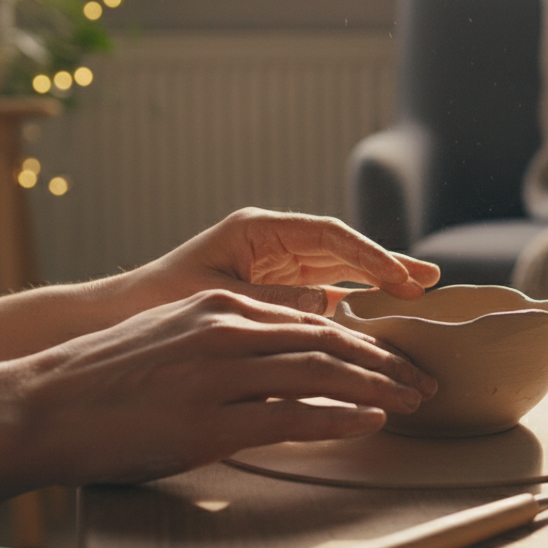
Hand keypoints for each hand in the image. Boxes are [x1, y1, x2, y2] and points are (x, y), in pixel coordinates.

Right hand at [11, 289, 437, 485]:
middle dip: (384, 362)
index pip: (313, 322)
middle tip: (422, 380)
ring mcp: (218, 374)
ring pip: (321, 374)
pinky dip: (338, 418)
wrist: (40, 405)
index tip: (396, 358)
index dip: (364, 341)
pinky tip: (369, 420)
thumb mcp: (175, 336)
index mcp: (221, 308)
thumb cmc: (107, 378)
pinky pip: (292, 415)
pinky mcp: (207, 420)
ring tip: (411, 401)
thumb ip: (230, 339)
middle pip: (330, 342)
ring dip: (376, 388)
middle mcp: (226, 331)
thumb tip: (283, 354)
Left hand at [125, 208, 440, 316]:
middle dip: (386, 265)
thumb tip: (328, 304)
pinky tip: (379, 318)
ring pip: (340, 271)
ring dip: (377, 283)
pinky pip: (325, 295)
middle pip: (343, 251)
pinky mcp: (275, 292)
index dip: (368, 255)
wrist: (119, 317)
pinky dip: (353, 304)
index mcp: (257, 230)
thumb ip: (273, 301)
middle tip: (428, 281)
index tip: (399, 277)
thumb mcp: (217, 298)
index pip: (328, 235)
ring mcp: (277, 267)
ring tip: (418, 292)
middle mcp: (273, 243)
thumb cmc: (159, 300)